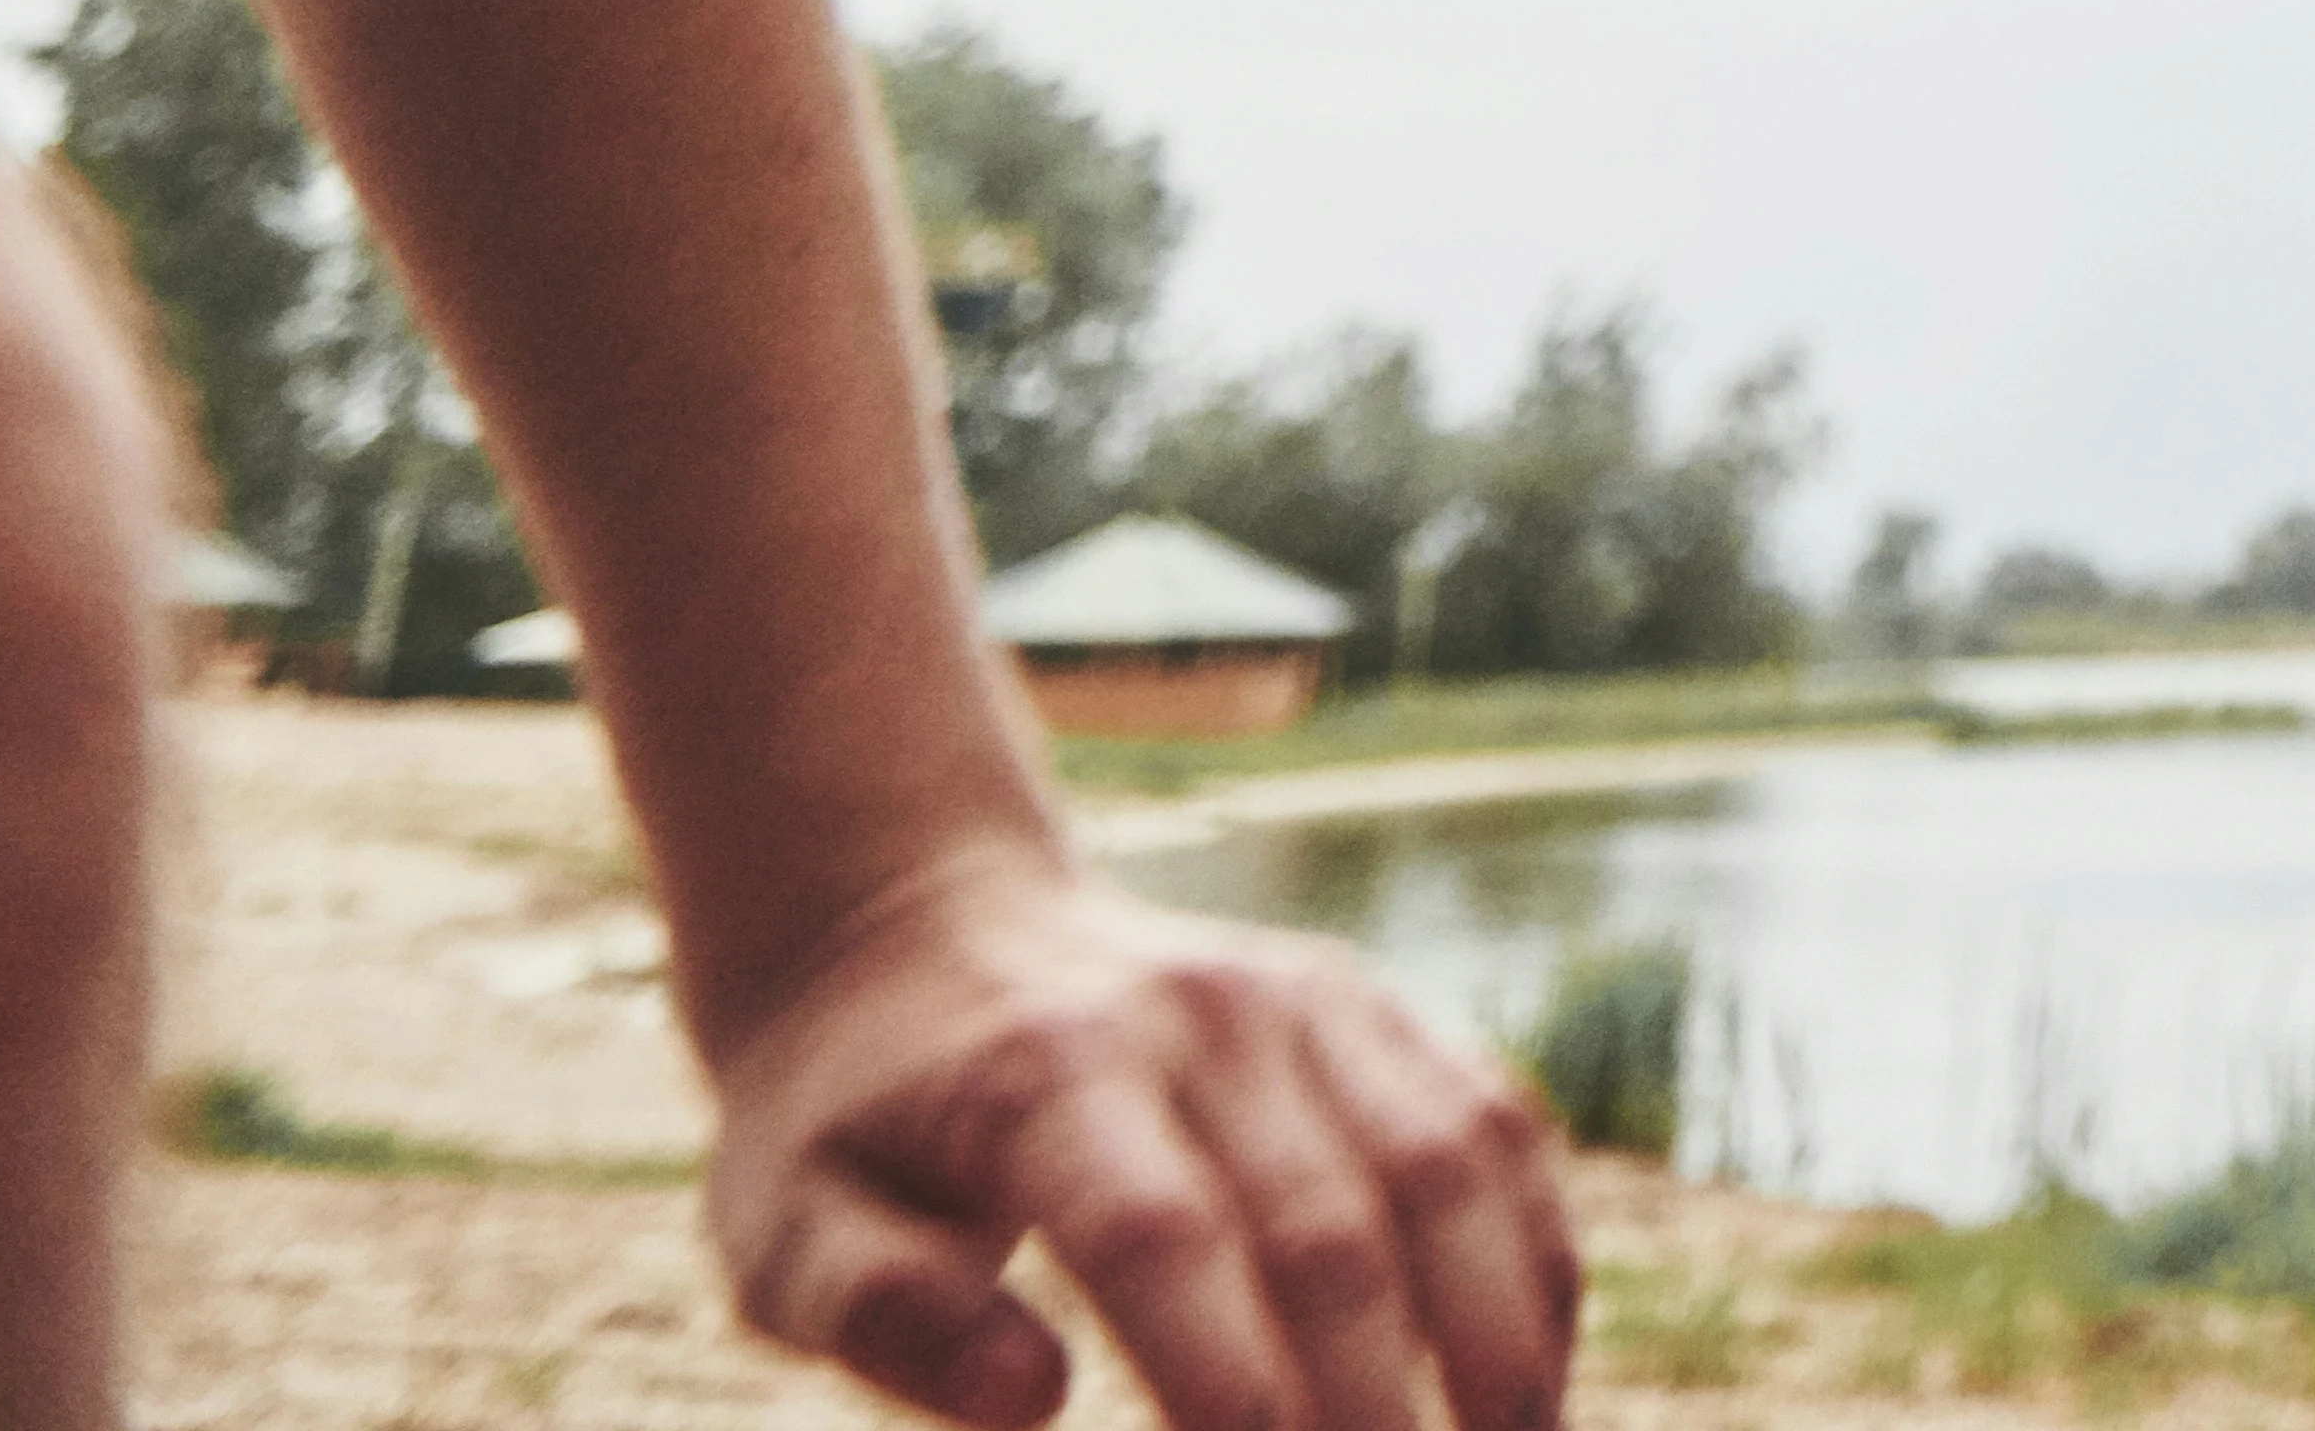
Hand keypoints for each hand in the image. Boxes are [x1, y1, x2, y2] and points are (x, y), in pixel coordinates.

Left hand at [711, 858, 1572, 1430]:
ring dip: (1495, 1339)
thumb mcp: (780, 1233)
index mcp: (1041, 1075)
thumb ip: (882, 1315)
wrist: (914, 932)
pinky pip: (1493, 1126)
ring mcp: (1307, 1001)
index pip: (1162, 1237)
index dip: (1228, 1376)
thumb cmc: (843, 1131)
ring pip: (1449, 1166)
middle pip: (1328, 1226)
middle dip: (1372, 1409)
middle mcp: (1201, 1020)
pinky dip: (1534, 1256)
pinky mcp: (1374, 1008)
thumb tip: (1032, 1405)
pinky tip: (1532, 1380)